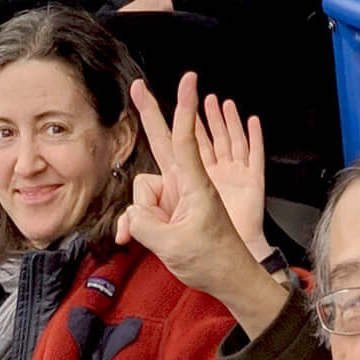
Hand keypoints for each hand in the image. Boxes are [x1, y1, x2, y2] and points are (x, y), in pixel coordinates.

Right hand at [115, 76, 291, 334]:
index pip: (186, 139)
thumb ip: (143, 223)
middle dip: (149, 113)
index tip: (189, 79)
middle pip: (161, 142)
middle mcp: (185, 184)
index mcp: (195, 185)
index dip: (184, 108)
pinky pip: (142, 209)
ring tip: (162, 239)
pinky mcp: (171, 208)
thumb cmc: (212, 261)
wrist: (230, 280)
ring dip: (142, 217)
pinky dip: (136, 225)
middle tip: (138, 86)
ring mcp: (177, 196)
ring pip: (144, 192)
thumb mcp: (173, 245)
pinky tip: (128, 239)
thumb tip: (132, 214)